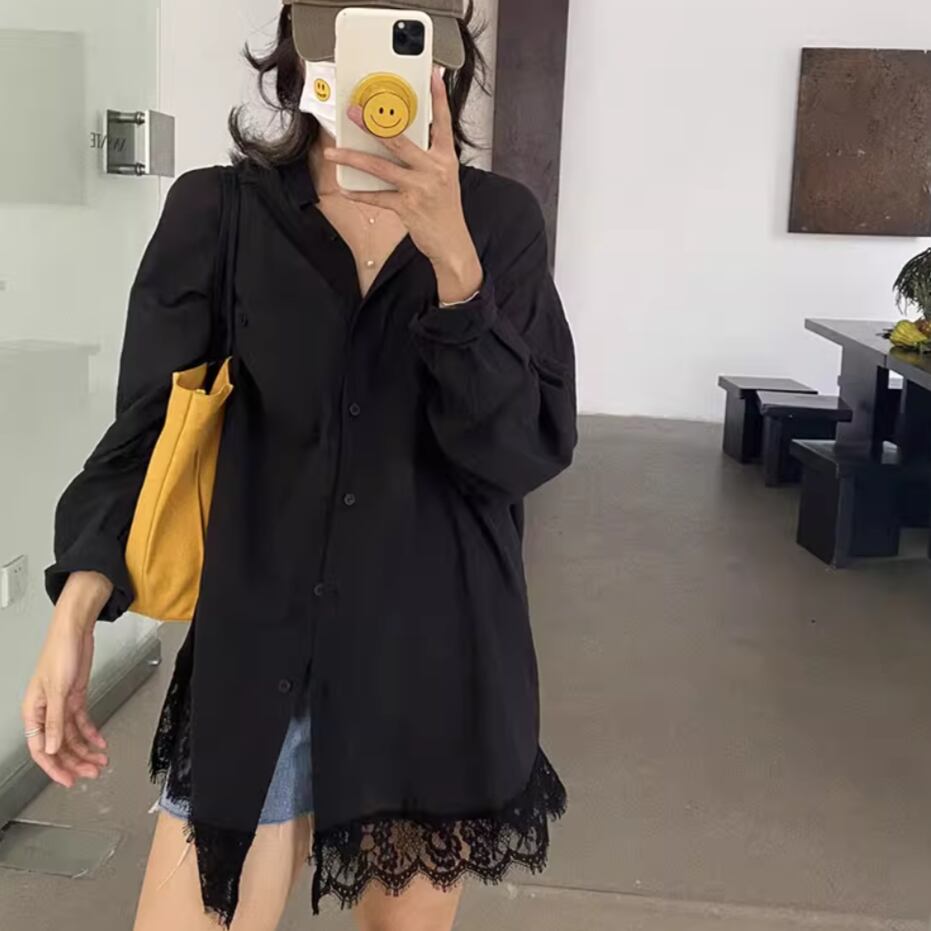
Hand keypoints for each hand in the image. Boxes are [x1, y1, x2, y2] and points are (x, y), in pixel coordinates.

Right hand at [21, 572, 110, 786]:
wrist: (75, 631)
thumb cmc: (60, 652)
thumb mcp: (58, 689)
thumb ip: (56, 721)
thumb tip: (53, 747)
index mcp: (33, 711)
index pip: (41, 748)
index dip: (54, 767)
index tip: (68, 779)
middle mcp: (46, 711)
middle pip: (59, 745)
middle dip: (75, 761)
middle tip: (91, 773)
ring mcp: (61, 705)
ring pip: (72, 736)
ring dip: (86, 749)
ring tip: (100, 761)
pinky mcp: (74, 697)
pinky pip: (82, 722)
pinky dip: (92, 733)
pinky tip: (100, 743)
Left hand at [324, 68, 483, 304]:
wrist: (452, 244)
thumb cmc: (445, 211)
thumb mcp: (444, 179)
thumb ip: (425, 159)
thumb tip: (398, 142)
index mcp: (445, 160)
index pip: (443, 123)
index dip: (438, 98)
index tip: (432, 75)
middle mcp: (433, 170)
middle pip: (400, 141)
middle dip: (373, 125)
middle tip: (354, 112)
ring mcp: (420, 188)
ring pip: (381, 168)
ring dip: (354, 158)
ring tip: (335, 152)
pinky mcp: (407, 207)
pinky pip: (378, 197)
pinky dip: (359, 194)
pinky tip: (345, 189)